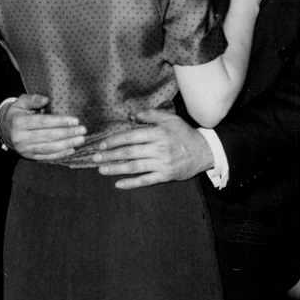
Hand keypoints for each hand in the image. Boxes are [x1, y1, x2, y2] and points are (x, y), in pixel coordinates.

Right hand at [0, 94, 85, 160]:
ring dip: (67, 145)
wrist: (3, 129)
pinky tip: (71, 149)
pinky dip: (60, 154)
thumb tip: (46, 100)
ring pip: (49, 148)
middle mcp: (20, 138)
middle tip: (82, 131)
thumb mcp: (21, 102)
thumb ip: (33, 99)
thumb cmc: (16, 113)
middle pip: (48, 136)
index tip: (75, 120)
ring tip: (80, 140)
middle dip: (67, 134)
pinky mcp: (28, 156)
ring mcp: (24, 149)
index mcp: (18, 123)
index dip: (60, 122)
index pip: (43, 122)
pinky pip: (46, 156)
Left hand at [91, 109, 213, 187]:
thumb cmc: (184, 134)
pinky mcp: (166, 176)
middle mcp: (159, 148)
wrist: (204, 152)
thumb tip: (132, 115)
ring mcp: (163, 163)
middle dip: (110, 155)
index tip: (103, 144)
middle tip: (96, 158)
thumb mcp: (171, 119)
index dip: (115, 141)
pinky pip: (145, 180)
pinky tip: (118, 184)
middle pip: (129, 152)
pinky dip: (131, 183)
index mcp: (159, 133)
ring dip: (115, 169)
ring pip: (134, 167)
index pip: (131, 136)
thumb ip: (151, 115)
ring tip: (102, 170)